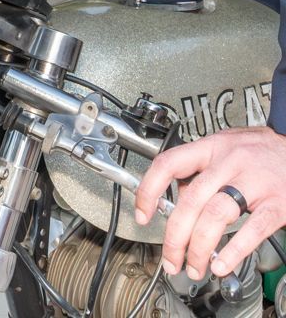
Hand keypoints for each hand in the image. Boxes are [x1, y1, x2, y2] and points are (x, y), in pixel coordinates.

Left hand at [135, 126, 285, 278]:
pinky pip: (253, 228)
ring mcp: (253, 182)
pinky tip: (222, 264)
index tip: (142, 214)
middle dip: (175, 236)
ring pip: (216, 215)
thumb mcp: (223, 148)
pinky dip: (234, 250)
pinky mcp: (276, 203)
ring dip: (199, 247)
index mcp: (211, 147)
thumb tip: (176, 200)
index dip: (149, 190)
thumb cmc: (258, 150)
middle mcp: (229, 162)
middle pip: (191, 200)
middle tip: (170, 259)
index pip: (169, 163)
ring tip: (194, 266)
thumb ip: (199, 171)